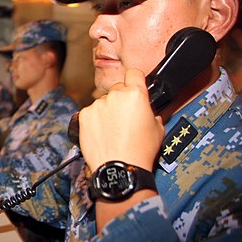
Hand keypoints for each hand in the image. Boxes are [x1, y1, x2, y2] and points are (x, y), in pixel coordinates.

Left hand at [79, 69, 162, 230]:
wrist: (118, 169)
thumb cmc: (140, 151)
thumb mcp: (158, 129)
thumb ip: (152, 112)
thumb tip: (147, 110)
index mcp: (135, 94)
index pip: (134, 73)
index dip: (135, 80)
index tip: (134, 85)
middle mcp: (115, 96)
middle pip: (117, 89)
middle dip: (121, 99)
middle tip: (124, 117)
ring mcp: (97, 105)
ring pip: (102, 102)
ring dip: (106, 111)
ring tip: (112, 130)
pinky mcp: (83, 115)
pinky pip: (90, 113)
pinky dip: (94, 120)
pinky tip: (101, 133)